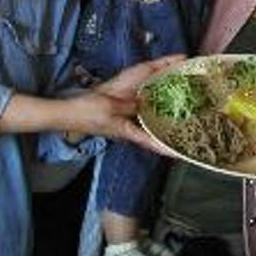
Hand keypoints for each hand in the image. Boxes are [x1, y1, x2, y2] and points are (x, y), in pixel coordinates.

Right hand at [66, 55, 183, 153]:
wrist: (67, 112)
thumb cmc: (85, 113)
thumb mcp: (110, 107)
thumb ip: (129, 106)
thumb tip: (144, 102)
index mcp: (128, 132)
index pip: (152, 144)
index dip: (168, 150)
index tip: (183, 155)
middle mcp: (129, 129)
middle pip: (153, 134)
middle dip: (169, 134)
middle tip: (188, 131)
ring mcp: (124, 123)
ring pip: (148, 122)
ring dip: (162, 119)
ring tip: (180, 113)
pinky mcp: (119, 115)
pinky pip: (139, 113)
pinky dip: (150, 108)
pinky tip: (158, 100)